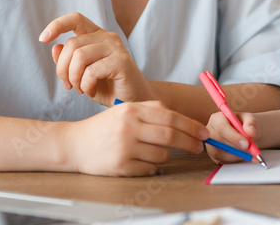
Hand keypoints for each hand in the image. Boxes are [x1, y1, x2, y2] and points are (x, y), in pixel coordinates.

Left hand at [39, 12, 150, 106]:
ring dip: (74, 78)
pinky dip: (86, 85)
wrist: (132, 102)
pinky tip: (91, 92)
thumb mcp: (81, 74)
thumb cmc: (108, 87)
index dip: (57, 25)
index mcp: (97, 35)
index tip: (42, 39)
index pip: (75, 19)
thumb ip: (68, 61)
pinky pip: (92, 71)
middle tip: (69, 86)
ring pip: (79, 56)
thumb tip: (55, 46)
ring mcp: (116, 48)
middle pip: (71, 45)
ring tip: (81, 89)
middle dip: (62, 70)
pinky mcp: (122, 62)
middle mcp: (107, 37)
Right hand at [63, 101, 208, 175]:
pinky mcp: (121, 166)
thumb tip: (183, 118)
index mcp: (132, 110)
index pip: (171, 117)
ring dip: (167, 156)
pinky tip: (143, 161)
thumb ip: (151, 110)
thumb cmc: (104, 127)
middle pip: (171, 135)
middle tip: (199, 147)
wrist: (75, 144)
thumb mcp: (125, 110)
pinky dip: (152, 167)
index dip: (191, 126)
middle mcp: (129, 127)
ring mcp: (125, 147)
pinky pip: (150, 169)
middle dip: (190, 142)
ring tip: (157, 153)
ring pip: (162, 155)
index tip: (203, 132)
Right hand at [205, 111, 257, 163]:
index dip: (234, 137)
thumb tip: (250, 132)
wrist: (244, 133)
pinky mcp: (213, 155)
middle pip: (218, 141)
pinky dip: (234, 159)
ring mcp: (210, 144)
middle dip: (235, 147)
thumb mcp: (249, 118)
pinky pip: (221, 160)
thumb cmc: (244, 124)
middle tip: (249, 150)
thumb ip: (251, 122)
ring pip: (219, 152)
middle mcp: (210, 131)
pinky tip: (242, 154)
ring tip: (248, 151)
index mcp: (217, 118)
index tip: (247, 143)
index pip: (222, 127)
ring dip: (236, 154)